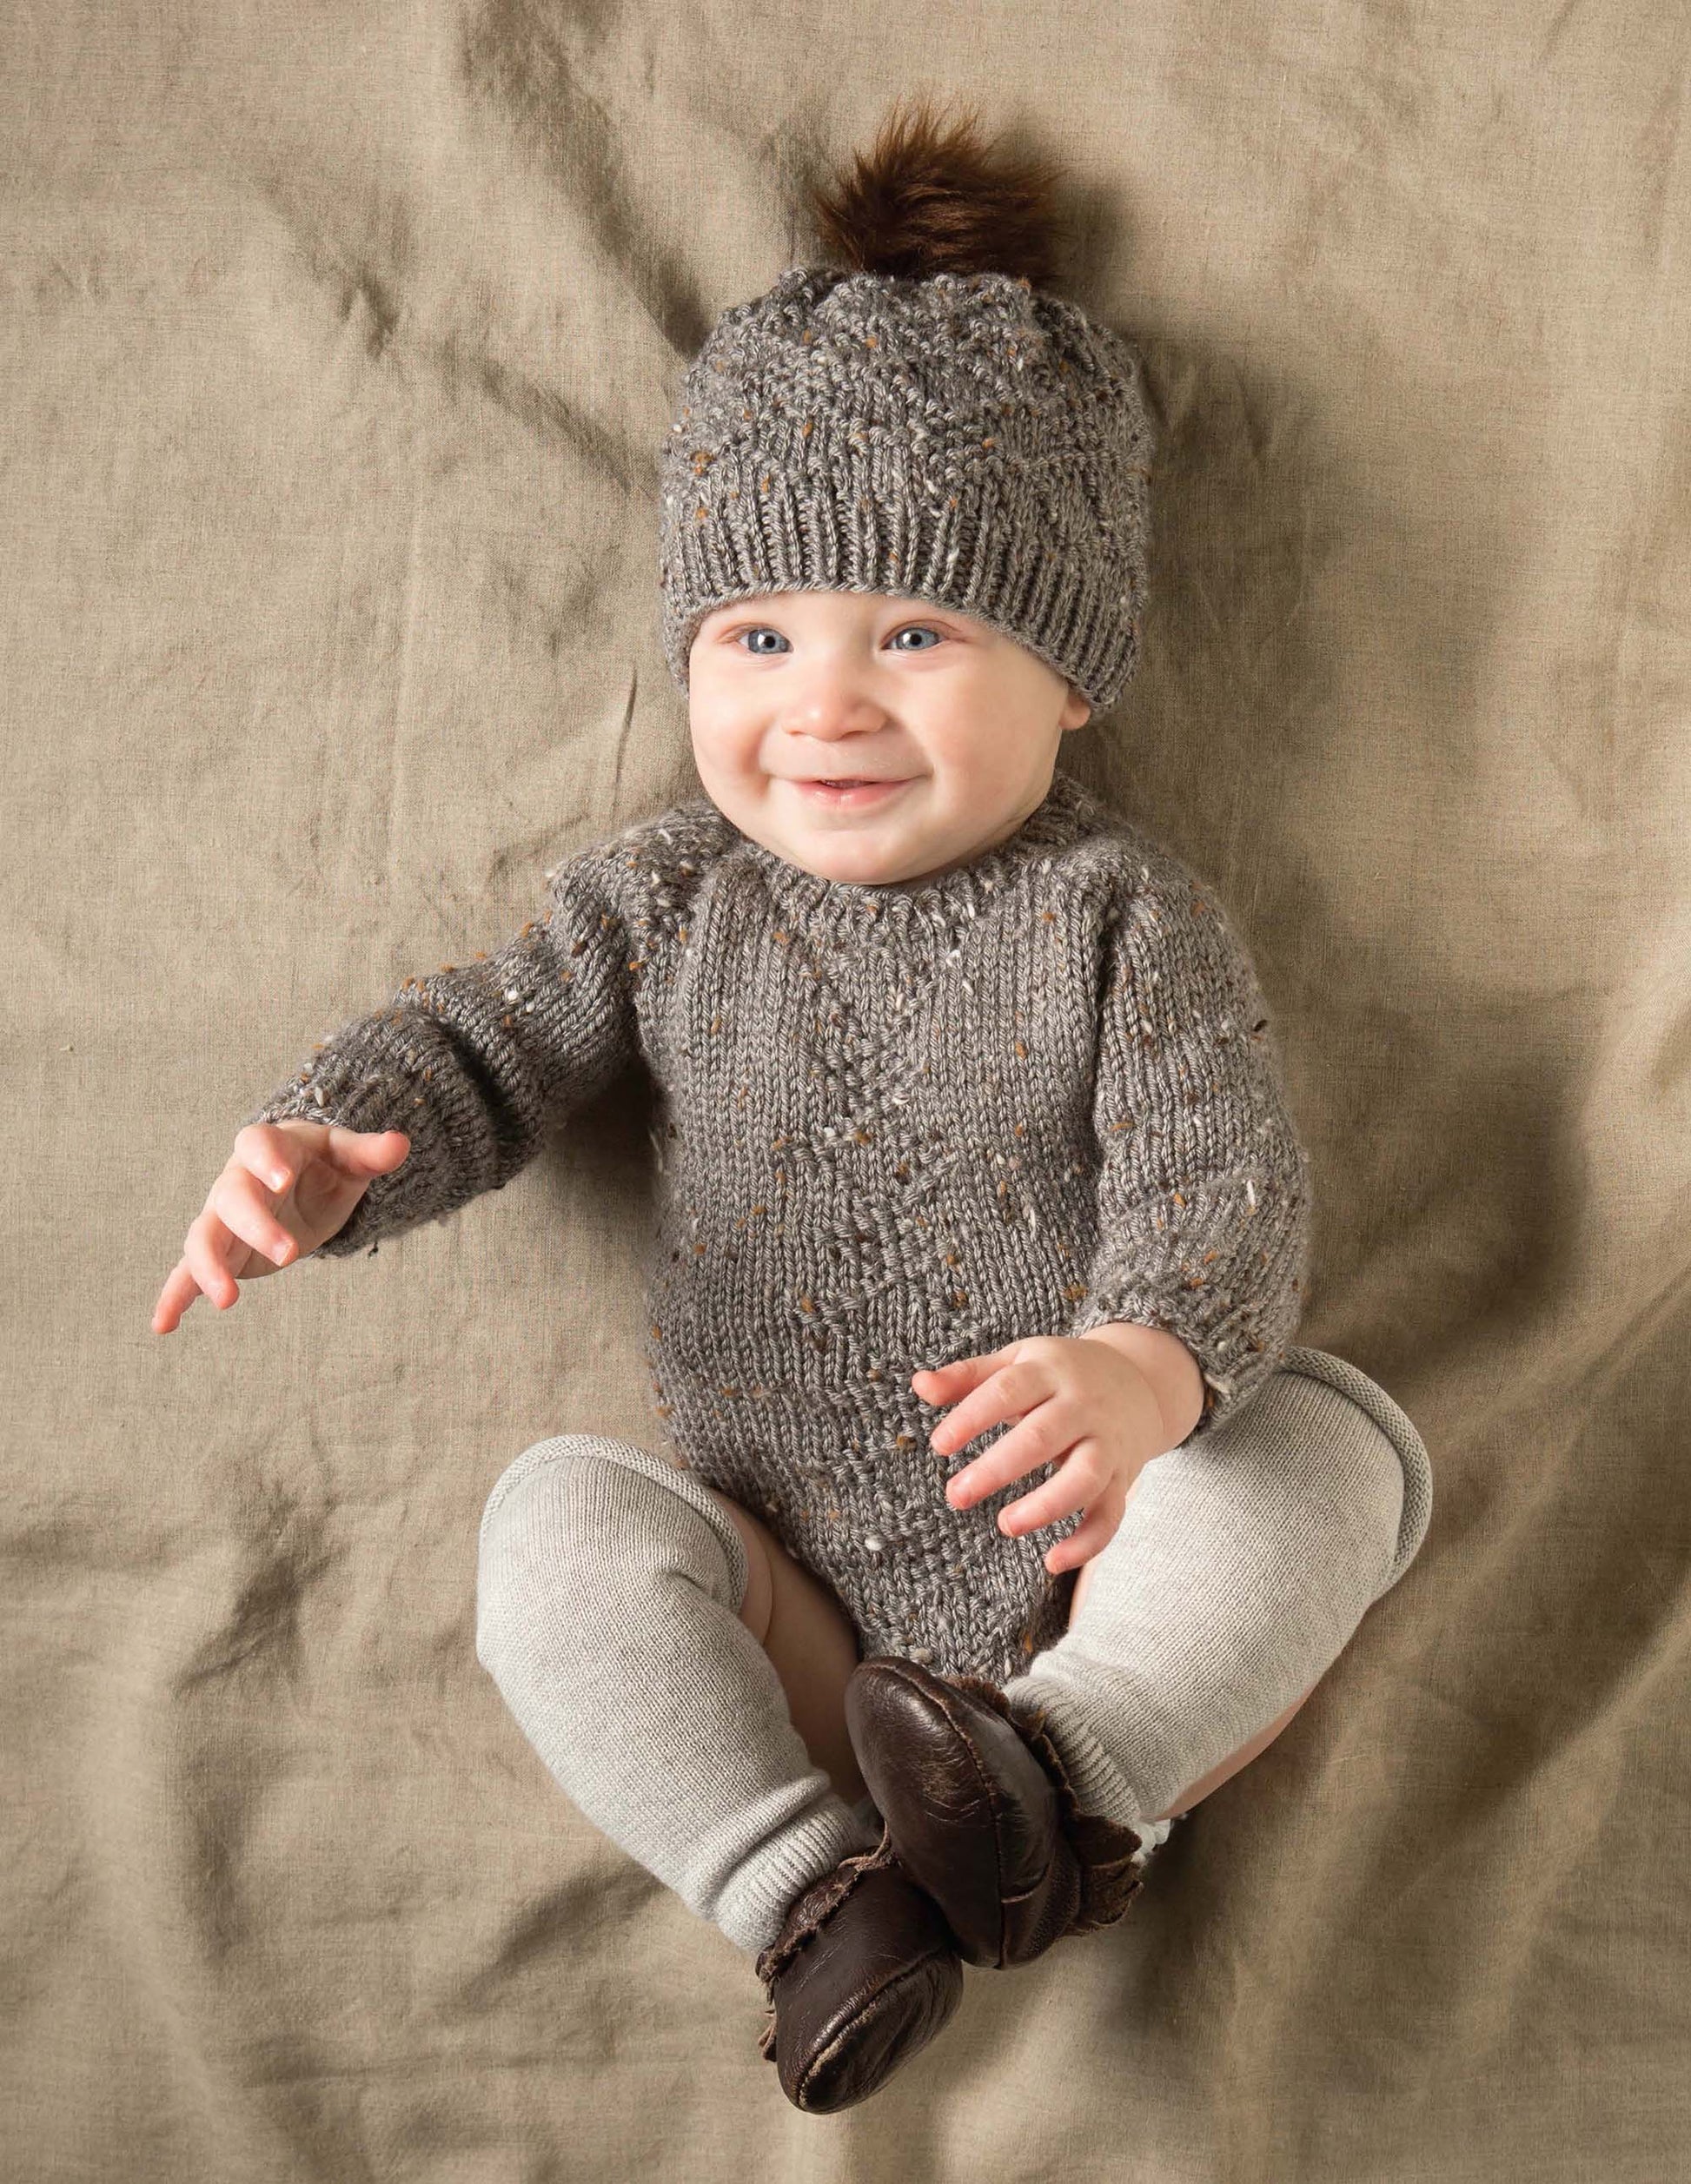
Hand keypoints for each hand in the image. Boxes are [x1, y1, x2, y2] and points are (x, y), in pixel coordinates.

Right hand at [151, 1121, 410, 1333]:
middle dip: (256, 1226)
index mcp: (268, 1147)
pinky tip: (163, 1325)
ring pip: (203, 1237)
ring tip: (227, 1301)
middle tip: (288, 1255)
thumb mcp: (348, 1157)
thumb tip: (400, 1143)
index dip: (265, 1160)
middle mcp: (236, 1180)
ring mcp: (222, 1218)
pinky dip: (174, 1296)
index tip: (283, 1180)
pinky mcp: (221, 1253)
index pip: (255, 1144)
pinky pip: (187, 1272)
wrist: (301, 1182)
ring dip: (209, 1267)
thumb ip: (369, 1152)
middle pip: (231, 1198)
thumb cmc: (324, 1165)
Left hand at [911, 1334, 1172, 1575]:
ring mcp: (1107, 1444)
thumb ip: (967, 1377)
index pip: (1008, 1391)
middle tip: (956, 1496)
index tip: (939, 1445)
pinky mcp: (1122, 1478)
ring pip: (1084, 1477)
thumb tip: (919, 1384)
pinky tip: (1052, 1561)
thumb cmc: (1059, 1376)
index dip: (972, 1417)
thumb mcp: (1017, 1363)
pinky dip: (1087, 1543)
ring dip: (1045, 1506)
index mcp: (1049, 1372)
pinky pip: (1111, 1515)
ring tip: (1005, 1525)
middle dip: (997, 1468)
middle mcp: (1082, 1406)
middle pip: (1042, 1437)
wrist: (1138, 1381)